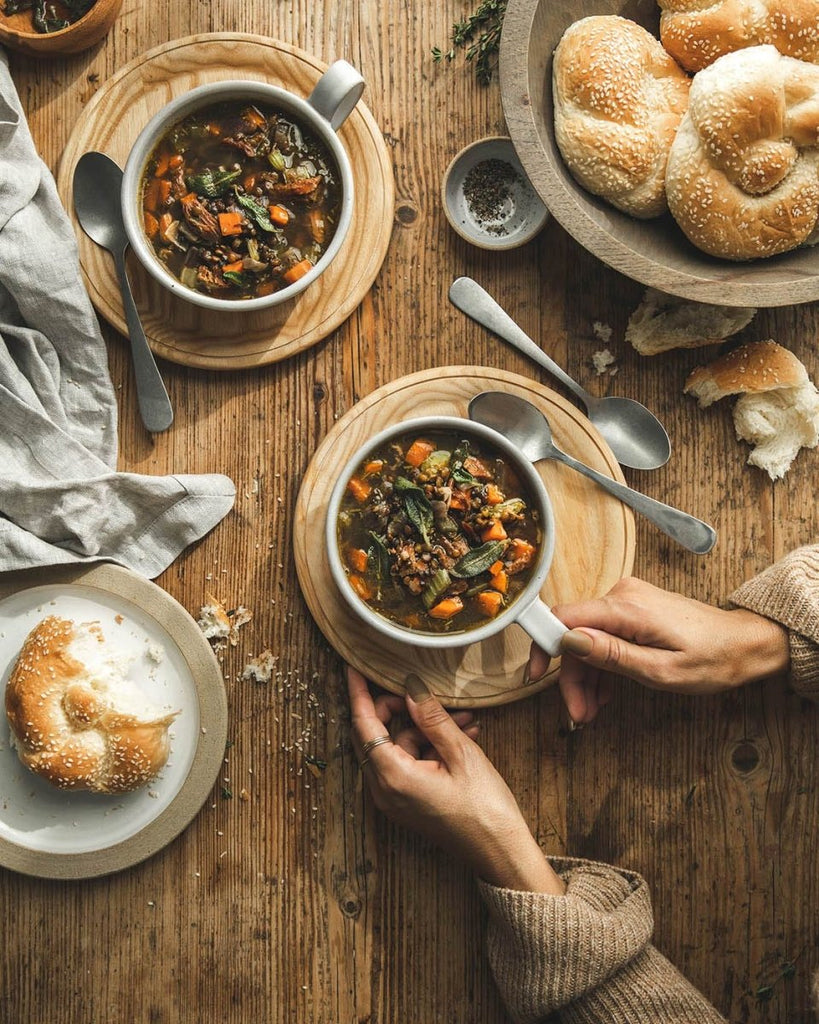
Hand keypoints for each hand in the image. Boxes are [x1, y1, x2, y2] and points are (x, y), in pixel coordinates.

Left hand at [346, 666, 563, 893]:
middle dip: (396, 708)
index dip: (358, 694)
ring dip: (424, 728)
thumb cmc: (484, 808)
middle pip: (374, 736)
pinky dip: (429, 747)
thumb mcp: (461, 753)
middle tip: (419, 691)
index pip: (364, 725)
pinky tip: (461, 735)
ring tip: (462, 718)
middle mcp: (385, 791)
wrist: (501, 852)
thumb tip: (411, 689)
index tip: (353, 668)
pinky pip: (408, 763)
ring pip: (397, 748)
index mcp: (393, 777)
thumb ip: (432, 717)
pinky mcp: (408, 803)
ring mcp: (395, 800)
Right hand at [529, 577, 789, 725]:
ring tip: (591, 712)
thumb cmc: (712, 660)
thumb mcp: (660, 670)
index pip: (564, 617)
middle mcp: (622, 595)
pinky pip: (604, 635)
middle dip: (572, 677)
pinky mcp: (633, 609)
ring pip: (588, 639)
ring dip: (586, 676)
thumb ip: (611, 655)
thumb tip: (568, 641)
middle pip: (576, 634)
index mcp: (626, 607)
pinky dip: (601, 665)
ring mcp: (628, 600)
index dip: (543, 645)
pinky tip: (604, 694)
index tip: (534, 674)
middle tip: (579, 714)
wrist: (745, 644)